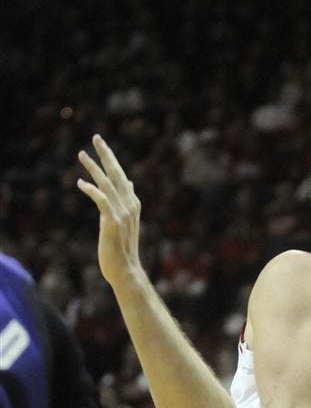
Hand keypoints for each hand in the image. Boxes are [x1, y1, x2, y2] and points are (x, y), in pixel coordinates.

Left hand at [76, 135, 143, 288]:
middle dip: (106, 155)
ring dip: (94, 168)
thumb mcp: (124, 221)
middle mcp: (130, 205)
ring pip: (108, 184)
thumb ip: (125, 201)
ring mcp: (123, 213)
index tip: (100, 145)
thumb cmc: (122, 248)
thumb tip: (128, 183)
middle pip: (117, 174)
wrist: (126, 269)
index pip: (121, 176)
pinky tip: (80, 183)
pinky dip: (91, 189)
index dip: (111, 159)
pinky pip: (101, 200)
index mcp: (133, 203)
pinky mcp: (113, 221)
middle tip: (96, 138)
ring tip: (81, 154)